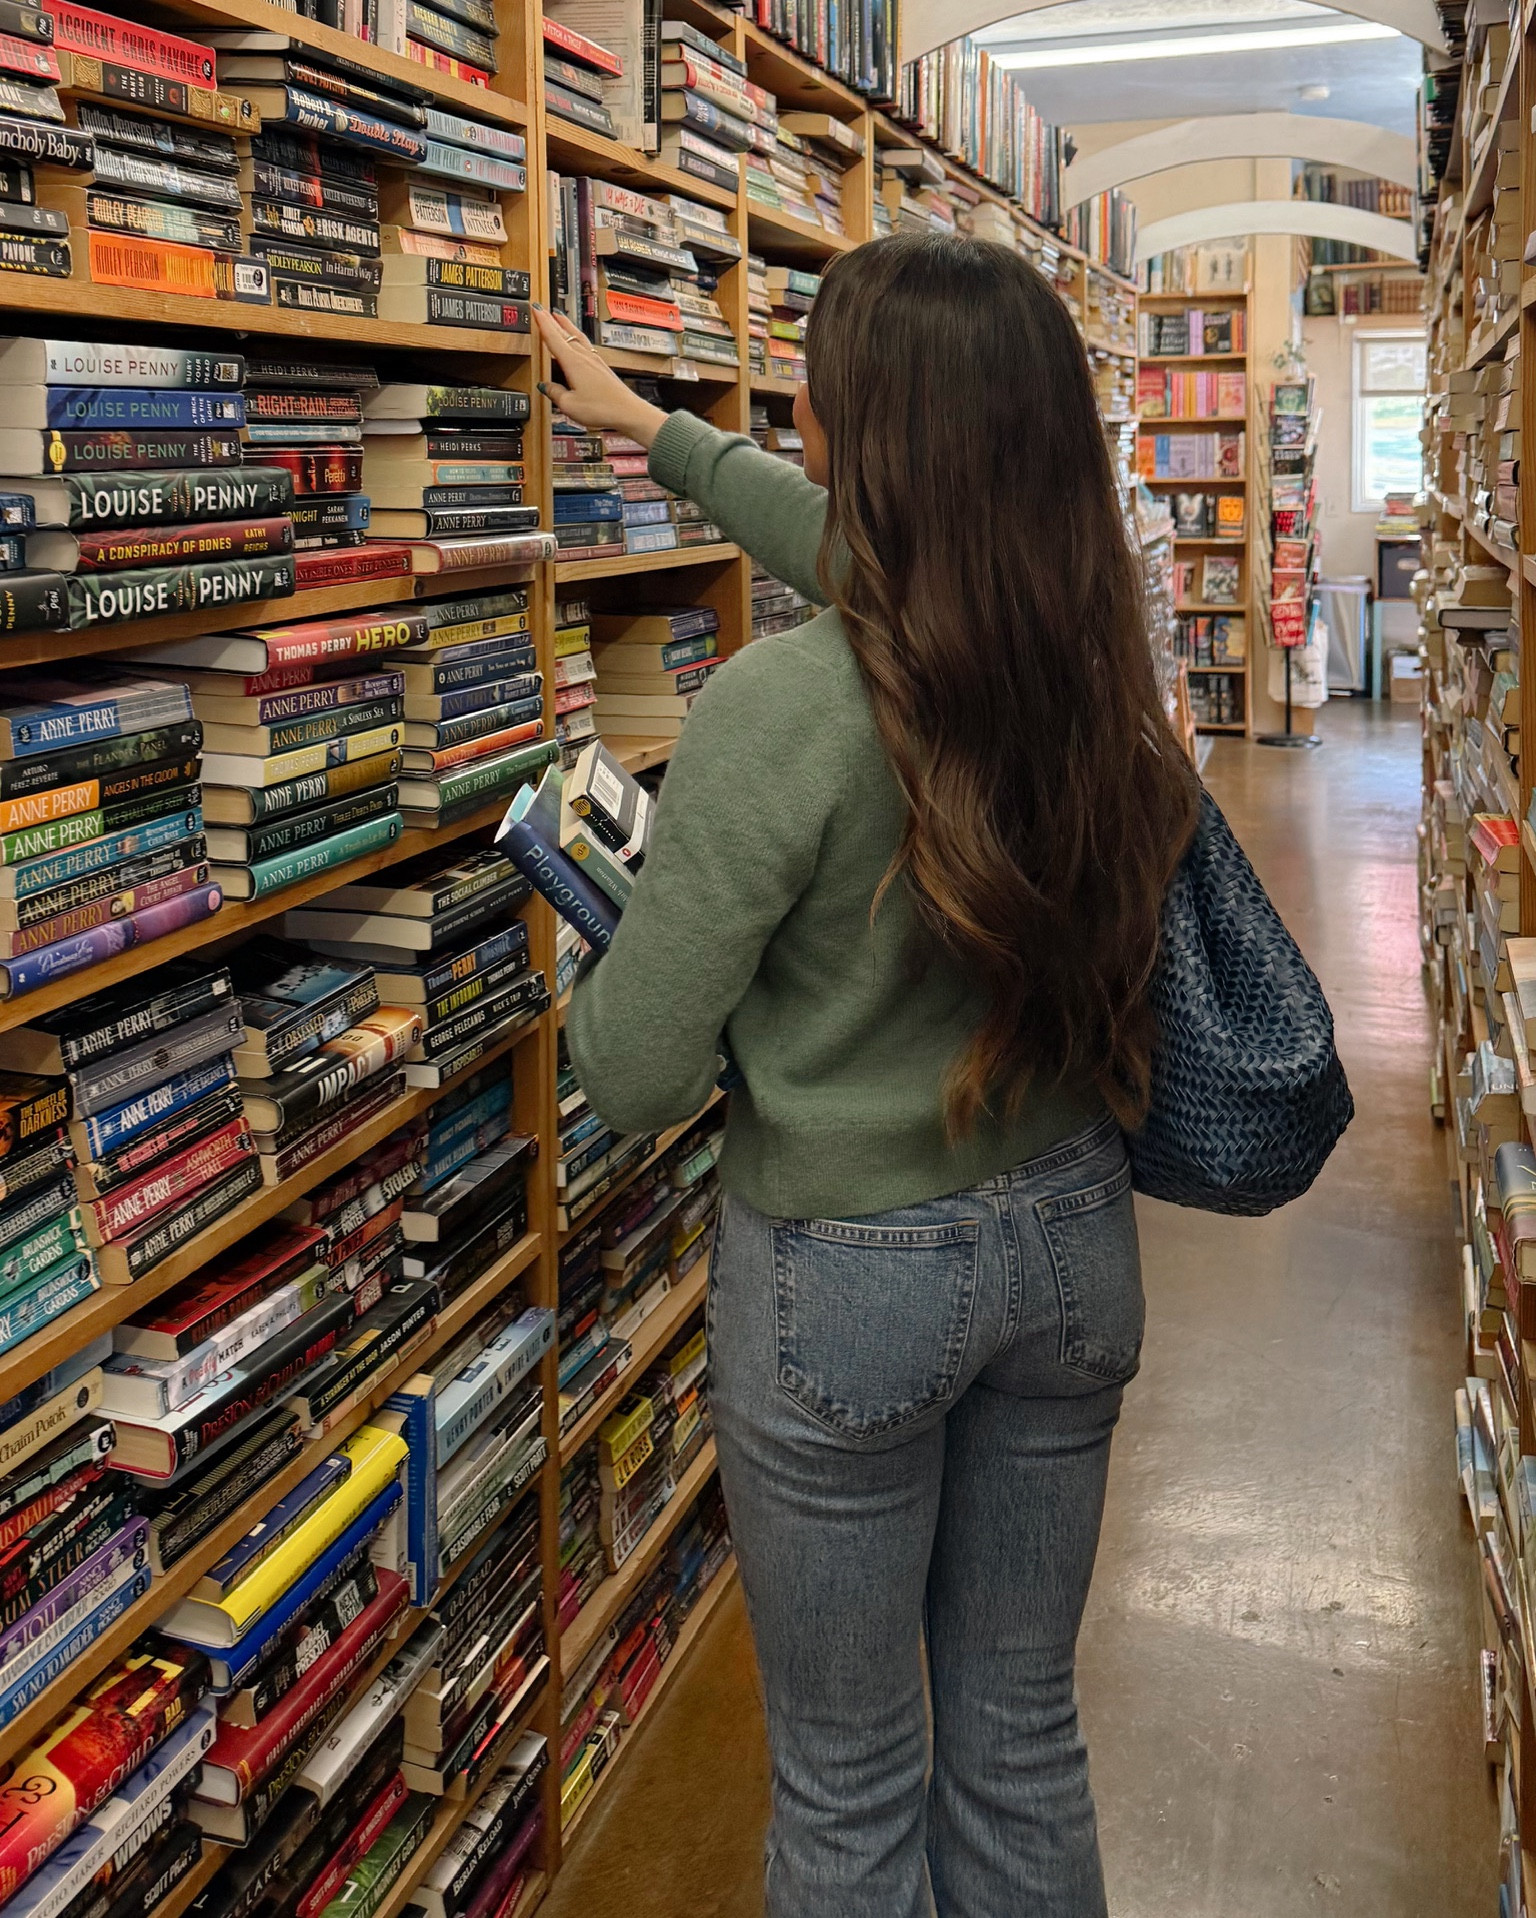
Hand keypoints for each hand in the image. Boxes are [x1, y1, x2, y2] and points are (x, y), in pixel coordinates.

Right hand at [534, 307, 669, 448]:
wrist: (627, 411)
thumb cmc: (602, 409)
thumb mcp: (570, 405)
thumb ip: (555, 393)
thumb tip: (545, 386)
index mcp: (573, 362)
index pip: (553, 337)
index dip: (542, 322)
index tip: (536, 309)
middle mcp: (584, 357)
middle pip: (564, 333)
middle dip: (551, 320)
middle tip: (542, 309)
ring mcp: (594, 360)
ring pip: (576, 336)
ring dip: (566, 325)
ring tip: (559, 316)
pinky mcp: (602, 366)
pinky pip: (585, 345)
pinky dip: (577, 337)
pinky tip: (578, 340)